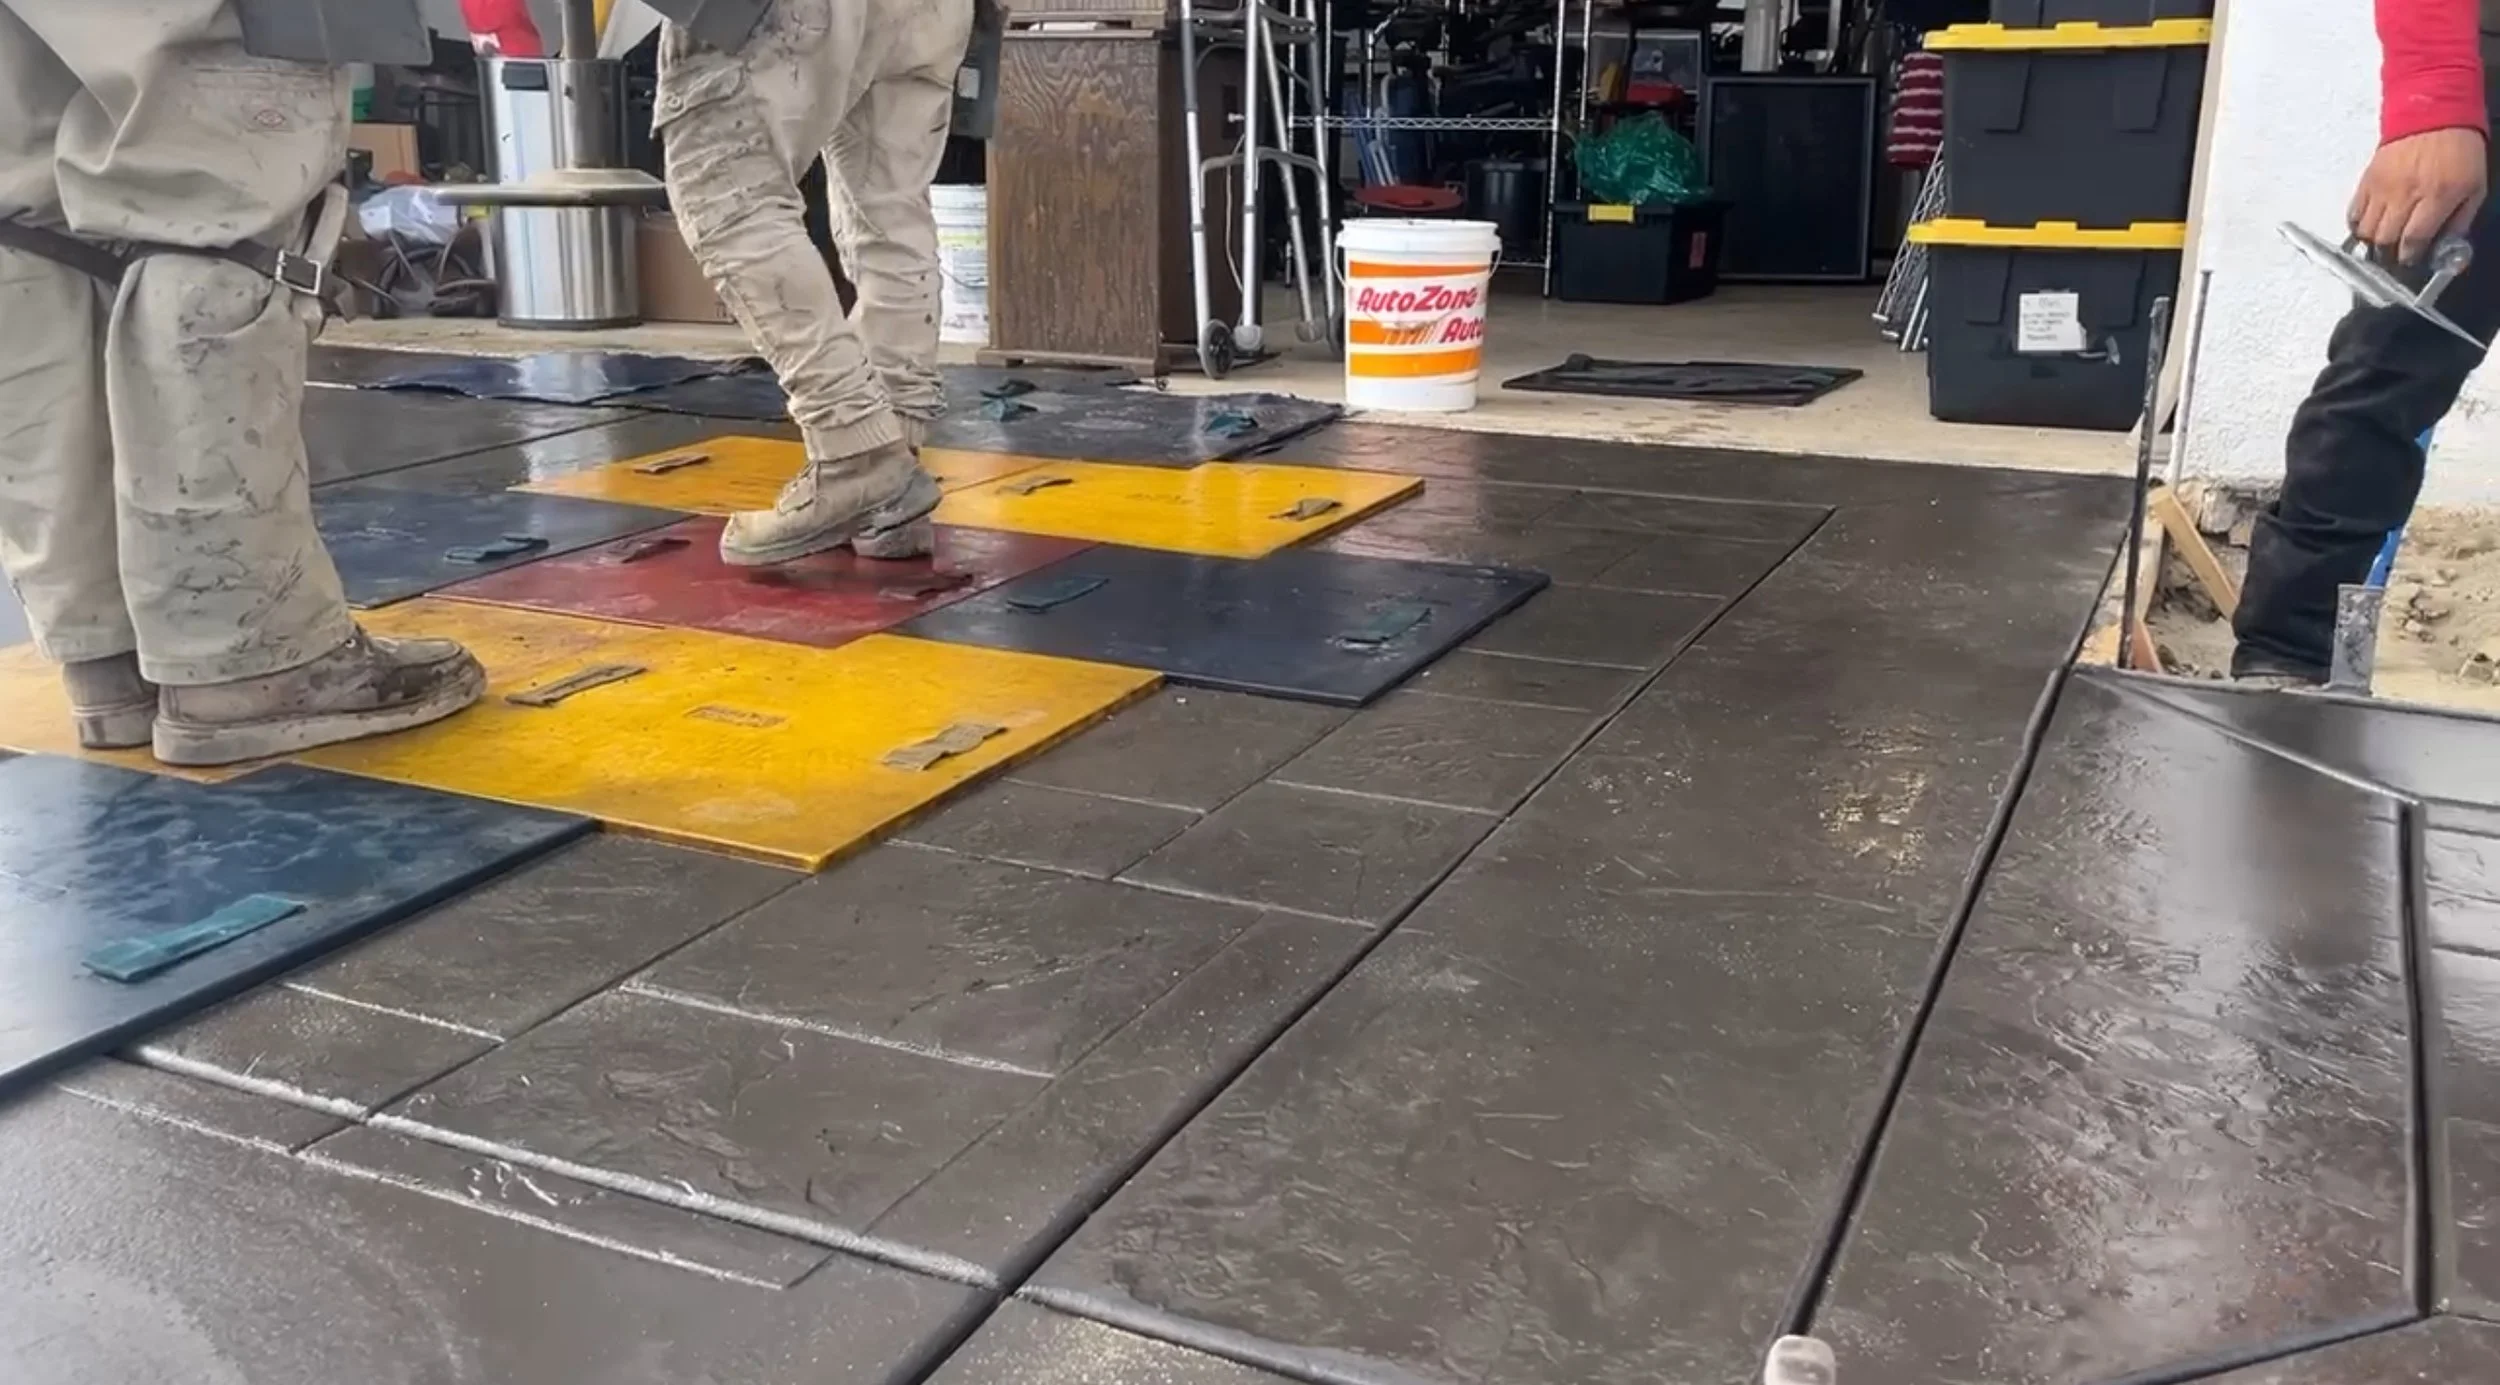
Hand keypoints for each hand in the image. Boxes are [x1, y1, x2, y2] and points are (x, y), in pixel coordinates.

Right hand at [2349, 127, 2489, 264]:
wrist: (2433, 114)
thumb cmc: (2458, 149)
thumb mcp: (2475, 187)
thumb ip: (2461, 220)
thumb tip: (2445, 247)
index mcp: (2437, 196)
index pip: (2414, 240)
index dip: (2410, 258)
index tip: (2411, 261)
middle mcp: (2406, 194)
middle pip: (2385, 240)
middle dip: (2390, 255)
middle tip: (2397, 256)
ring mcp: (2383, 188)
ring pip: (2367, 231)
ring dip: (2374, 243)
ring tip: (2383, 243)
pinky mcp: (2367, 180)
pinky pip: (2354, 213)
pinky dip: (2359, 226)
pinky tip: (2370, 226)